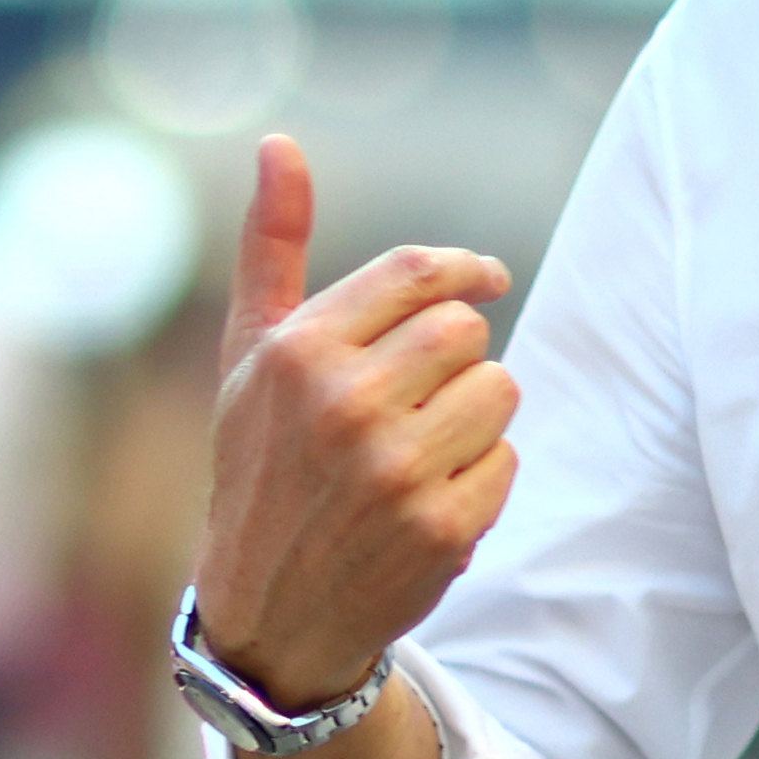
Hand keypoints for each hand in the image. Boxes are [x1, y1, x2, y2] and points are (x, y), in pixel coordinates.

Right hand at [192, 134, 521, 707]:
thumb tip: (280, 142)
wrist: (268, 615)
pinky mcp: (442, 531)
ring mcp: (396, 472)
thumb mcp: (249, 357)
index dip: (465, 269)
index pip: (419, 273)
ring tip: (423, 447)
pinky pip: (509, 462)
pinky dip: (482, 477)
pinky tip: (429, 499)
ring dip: (476, 415)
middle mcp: (345, 406)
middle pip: (467, 330)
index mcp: (298, 353)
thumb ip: (272, 246)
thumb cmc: (261, 468)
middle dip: (457, 356)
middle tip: (422, 394)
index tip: (486, 280)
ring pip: (499, 392)